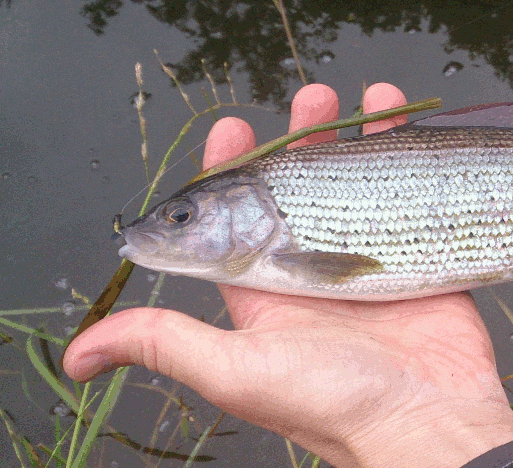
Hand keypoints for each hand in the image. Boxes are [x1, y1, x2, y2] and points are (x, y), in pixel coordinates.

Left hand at [63, 84, 512, 467]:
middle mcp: (316, 270)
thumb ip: (165, 343)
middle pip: (305, 190)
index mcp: (267, 290)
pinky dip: (409, 157)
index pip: (239, 219)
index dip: (233, 171)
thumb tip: (80, 355)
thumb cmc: (330, 401)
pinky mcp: (420, 259)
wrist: (424, 420)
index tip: (234, 127)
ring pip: (361, 185)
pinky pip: (413, 198)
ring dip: (360, 138)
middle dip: (305, 139)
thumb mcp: (236, 370)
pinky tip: (405, 125)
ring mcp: (371, 260)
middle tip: (311, 100)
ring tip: (366, 98)